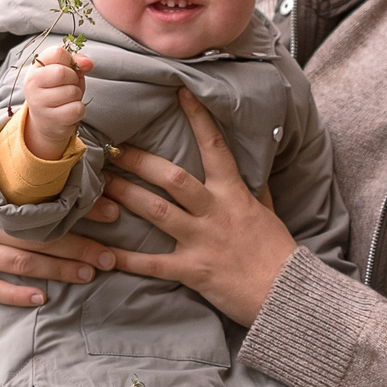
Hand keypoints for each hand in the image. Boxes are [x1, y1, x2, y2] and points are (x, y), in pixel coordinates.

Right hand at [0, 154, 119, 308]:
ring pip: (20, 263)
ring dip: (58, 270)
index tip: (113, 212)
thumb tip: (77, 166)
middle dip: (79, 248)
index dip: (81, 209)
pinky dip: (15, 295)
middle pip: (38, 239)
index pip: (46, 204)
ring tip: (88, 274)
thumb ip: (27, 172)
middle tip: (111, 257)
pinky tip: (41, 299)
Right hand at [20, 45, 89, 160]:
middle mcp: (32, 85)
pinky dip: (78, 109)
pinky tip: (68, 110)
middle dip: (74, 79)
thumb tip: (87, 63)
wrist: (46, 121)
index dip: (70, 60)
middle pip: (63, 73)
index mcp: (35, 68)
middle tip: (68, 85)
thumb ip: (75, 62)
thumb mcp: (64, 72)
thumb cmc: (57, 91)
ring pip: (72, 92)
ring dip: (76, 95)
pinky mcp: (52, 119)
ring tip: (67, 99)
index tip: (68, 68)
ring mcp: (40, 103)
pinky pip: (77, 109)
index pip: (57, 53)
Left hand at [99, 88, 299, 322]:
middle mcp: (215, 212)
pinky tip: (103, 254)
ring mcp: (202, 240)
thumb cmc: (277, 251)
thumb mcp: (267, 211)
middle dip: (139, 161)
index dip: (198, 118)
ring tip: (99, 185)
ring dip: (125, 196)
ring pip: (157, 211)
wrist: (287, 293)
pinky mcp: (193, 270)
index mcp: (234, 193)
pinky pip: (153, 264)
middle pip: (172, 178)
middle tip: (112, 148)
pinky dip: (127, 260)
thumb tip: (250, 162)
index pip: (215, 147)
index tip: (180, 92)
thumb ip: (252, 187)